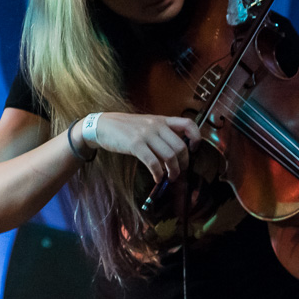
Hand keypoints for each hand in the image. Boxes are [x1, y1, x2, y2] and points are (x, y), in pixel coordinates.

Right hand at [82, 113, 199, 182]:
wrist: (102, 126)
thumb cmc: (125, 128)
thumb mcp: (146, 124)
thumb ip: (160, 133)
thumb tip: (174, 152)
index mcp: (161, 120)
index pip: (188, 124)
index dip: (196, 137)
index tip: (194, 149)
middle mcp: (156, 125)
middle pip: (180, 146)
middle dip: (184, 163)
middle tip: (179, 172)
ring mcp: (146, 135)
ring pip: (169, 156)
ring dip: (173, 171)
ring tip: (170, 177)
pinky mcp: (135, 145)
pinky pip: (153, 162)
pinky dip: (158, 173)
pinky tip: (156, 178)